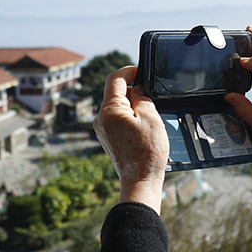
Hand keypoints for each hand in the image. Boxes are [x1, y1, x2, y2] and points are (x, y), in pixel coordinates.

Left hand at [94, 66, 168, 211]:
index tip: (143, 71)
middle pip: (115, 92)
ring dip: (132, 104)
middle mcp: (100, 118)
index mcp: (109, 110)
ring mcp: (102, 129)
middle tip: (151, 96)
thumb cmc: (147, 152)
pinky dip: (129, 116)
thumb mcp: (150, 117)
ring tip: (149, 116)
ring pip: (117, 106)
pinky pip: (117, 118)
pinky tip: (143, 126)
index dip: (129, 71)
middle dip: (133, 89)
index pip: (115, 78)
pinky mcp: (107, 138)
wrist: (140, 181)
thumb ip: (141, 96)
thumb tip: (136, 88)